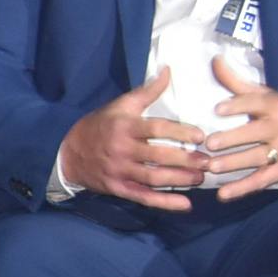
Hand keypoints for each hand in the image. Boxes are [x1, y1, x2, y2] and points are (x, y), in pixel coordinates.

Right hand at [56, 65, 206, 210]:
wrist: (68, 153)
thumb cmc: (100, 126)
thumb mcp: (120, 105)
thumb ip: (147, 91)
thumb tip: (168, 71)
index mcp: (125, 126)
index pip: (156, 129)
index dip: (180, 132)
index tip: (201, 136)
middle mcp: (122, 149)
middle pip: (158, 156)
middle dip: (185, 160)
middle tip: (208, 162)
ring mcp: (119, 171)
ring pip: (154, 178)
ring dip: (180, 180)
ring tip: (200, 179)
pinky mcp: (118, 188)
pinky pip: (144, 197)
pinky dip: (165, 203)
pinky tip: (185, 205)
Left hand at [200, 58, 277, 200]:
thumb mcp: (266, 96)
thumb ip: (237, 82)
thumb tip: (214, 60)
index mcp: (275, 106)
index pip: (257, 103)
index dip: (238, 106)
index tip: (218, 109)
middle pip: (255, 133)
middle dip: (232, 139)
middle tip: (209, 144)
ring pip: (257, 157)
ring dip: (234, 164)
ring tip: (212, 167)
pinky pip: (262, 179)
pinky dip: (242, 188)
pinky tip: (223, 195)